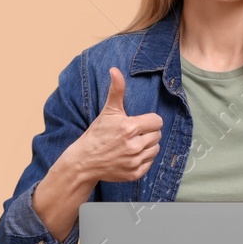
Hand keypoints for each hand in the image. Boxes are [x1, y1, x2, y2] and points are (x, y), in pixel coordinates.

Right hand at [69, 66, 162, 182]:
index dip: (149, 121)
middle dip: (148, 133)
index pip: (157, 121)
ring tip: (133, 144)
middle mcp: (134, 145)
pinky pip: (150, 163)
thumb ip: (116, 90)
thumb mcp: (108, 111)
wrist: (85, 161)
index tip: (138, 123)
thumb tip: (115, 70)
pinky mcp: (135, 173)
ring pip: (156, 149)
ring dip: (148, 146)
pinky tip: (131, 155)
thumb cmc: (97, 134)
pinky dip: (143, 159)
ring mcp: (135, 161)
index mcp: (130, 127)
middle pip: (158, 135)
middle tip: (133, 134)